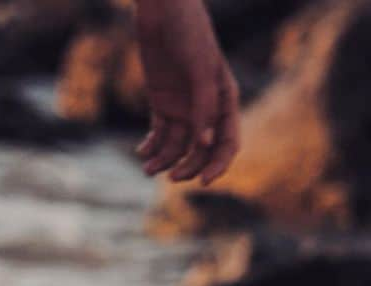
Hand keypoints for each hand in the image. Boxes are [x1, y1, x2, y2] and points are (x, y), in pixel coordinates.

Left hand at [134, 0, 239, 184]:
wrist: (163, 10)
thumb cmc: (188, 32)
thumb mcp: (199, 69)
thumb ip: (203, 107)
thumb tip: (205, 144)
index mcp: (224, 99)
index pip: (227, 141)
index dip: (217, 164)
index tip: (202, 182)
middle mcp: (205, 107)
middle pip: (201, 150)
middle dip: (187, 166)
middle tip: (170, 177)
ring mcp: (183, 106)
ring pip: (177, 146)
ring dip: (164, 160)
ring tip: (148, 169)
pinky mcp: (161, 102)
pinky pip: (159, 134)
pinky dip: (151, 147)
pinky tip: (142, 153)